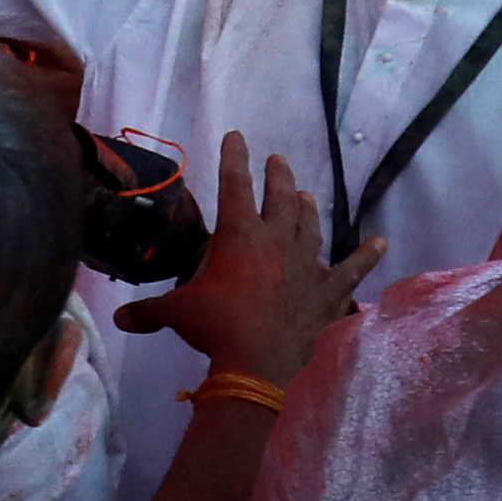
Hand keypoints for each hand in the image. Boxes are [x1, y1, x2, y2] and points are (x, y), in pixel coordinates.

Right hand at [130, 132, 375, 390]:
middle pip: (281, 198)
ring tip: (307, 194)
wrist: (258, 364)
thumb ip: (148, 311)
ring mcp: (306, 265)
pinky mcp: (328, 291)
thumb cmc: (215, 327)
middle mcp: (276, 241)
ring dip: (308, 208)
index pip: (235, 185)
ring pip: (310, 226)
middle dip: (278, 177)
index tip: (237, 136)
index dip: (234, 158)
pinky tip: (381, 243)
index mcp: (239, 236)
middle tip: (278, 161)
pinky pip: (351, 270)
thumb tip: (120, 320)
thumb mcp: (175, 313)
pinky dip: (366, 257)